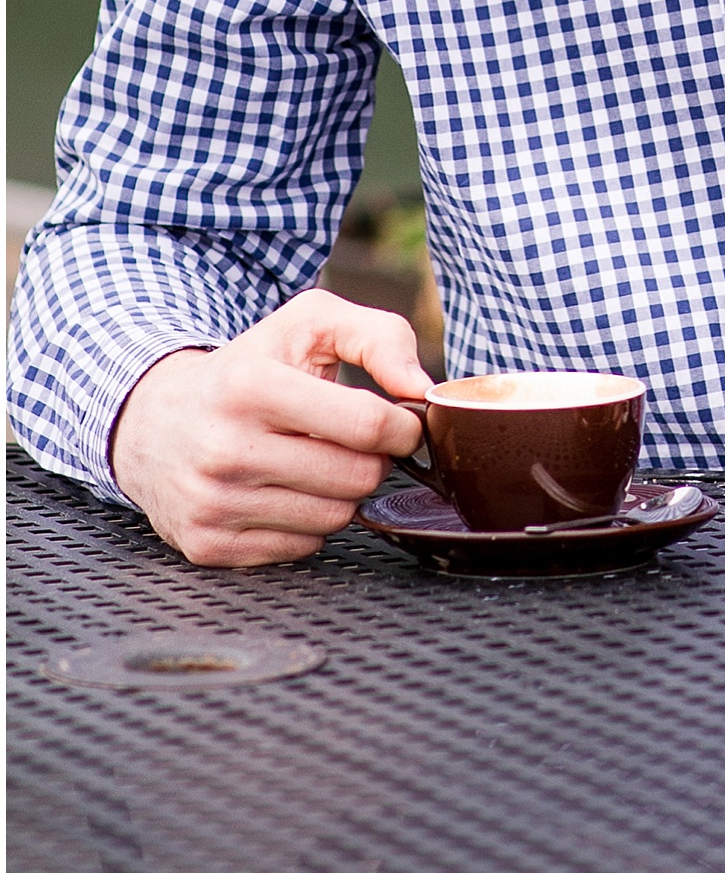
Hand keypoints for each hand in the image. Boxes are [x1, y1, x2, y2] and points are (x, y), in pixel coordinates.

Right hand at [109, 290, 436, 569]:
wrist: (154, 420)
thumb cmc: (249, 367)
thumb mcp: (309, 323)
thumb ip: (380, 338)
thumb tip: (422, 390)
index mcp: (250, 386)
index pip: (367, 425)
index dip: (402, 427)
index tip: (399, 422)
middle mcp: (225, 448)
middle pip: (357, 478)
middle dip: (371, 460)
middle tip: (348, 442)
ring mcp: (211, 502)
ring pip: (334, 518)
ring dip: (340, 493)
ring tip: (312, 461)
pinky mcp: (205, 544)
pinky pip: (301, 549)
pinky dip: (306, 524)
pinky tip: (282, 491)